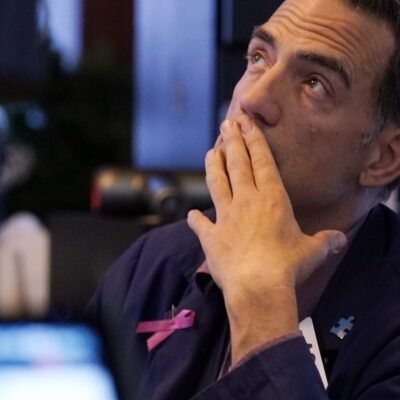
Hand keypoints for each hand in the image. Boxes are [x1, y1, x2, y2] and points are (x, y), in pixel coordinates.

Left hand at [187, 116, 346, 362]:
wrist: (258, 287)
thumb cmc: (288, 267)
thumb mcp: (312, 252)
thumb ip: (325, 241)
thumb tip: (341, 239)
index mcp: (272, 199)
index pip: (262, 161)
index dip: (254, 140)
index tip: (247, 123)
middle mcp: (247, 201)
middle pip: (237, 164)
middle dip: (233, 141)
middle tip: (227, 124)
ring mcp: (226, 217)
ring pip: (217, 183)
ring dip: (213, 165)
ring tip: (211, 151)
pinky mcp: (211, 236)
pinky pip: (200, 224)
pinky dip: (195, 219)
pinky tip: (191, 214)